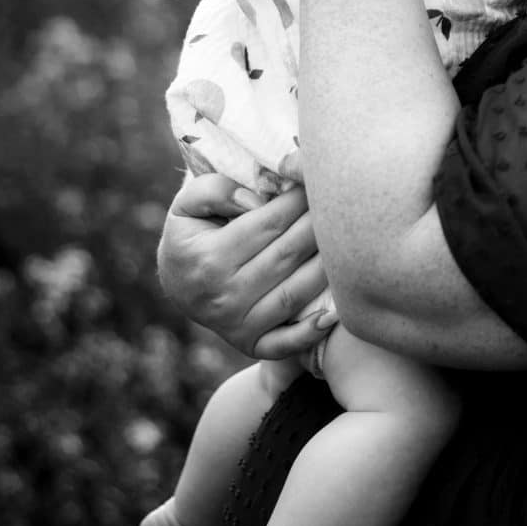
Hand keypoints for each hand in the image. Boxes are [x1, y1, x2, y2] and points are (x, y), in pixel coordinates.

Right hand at [156, 160, 337, 362]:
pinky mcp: (250, 344)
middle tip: (343, 205)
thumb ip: (215, 190)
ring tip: (349, 243)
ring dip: (327, 269)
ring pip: (295, 294)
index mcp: (209, 257)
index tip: (317, 181)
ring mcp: (237, 324)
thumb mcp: (187, 204)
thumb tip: (255, 199)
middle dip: (320, 226)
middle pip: (288, 255)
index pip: (269, 223)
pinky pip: (286, 343)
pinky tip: (336, 313)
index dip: (299, 200)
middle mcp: (223, 295)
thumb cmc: (191, 234)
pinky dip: (312, 332)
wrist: (176, 283)